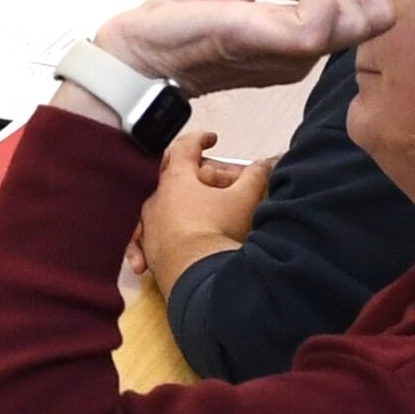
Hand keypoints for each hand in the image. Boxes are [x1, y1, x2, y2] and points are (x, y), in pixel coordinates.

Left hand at [134, 130, 274, 288]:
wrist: (196, 274)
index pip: (184, 148)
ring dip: (179, 206)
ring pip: (161, 207)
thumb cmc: (216, 231)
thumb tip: (264, 164)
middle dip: (193, 176)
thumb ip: (255, 176)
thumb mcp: (243, 199)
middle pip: (171, 177)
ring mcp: (150, 225)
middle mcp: (156, 199)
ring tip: (201, 211)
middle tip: (213, 180)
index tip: (211, 139)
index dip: (200, 139)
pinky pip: (151, 238)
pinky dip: (167, 235)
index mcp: (176, 180)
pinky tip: (178, 240)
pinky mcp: (150, 250)